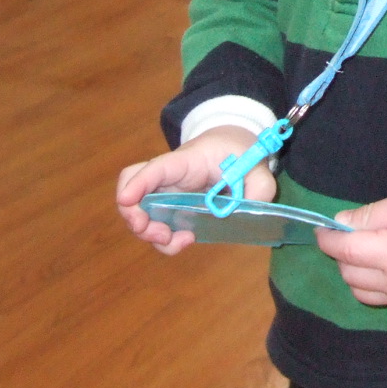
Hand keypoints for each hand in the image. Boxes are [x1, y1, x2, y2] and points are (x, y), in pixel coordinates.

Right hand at [115, 126, 276, 254]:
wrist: (232, 146)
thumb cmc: (238, 151)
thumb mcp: (256, 164)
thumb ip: (260, 186)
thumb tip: (251, 208)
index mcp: (186, 161)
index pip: (157, 168)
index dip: (138, 183)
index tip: (126, 200)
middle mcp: (168, 177)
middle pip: (131, 186)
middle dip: (132, 214)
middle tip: (156, 233)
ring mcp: (166, 192)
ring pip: (138, 209)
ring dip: (148, 233)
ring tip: (174, 241)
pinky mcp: (171, 207)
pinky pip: (156, 223)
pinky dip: (164, 239)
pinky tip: (185, 240)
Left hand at [315, 188, 386, 308]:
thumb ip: (369, 214)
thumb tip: (339, 223)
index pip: (346, 251)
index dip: (328, 240)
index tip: (322, 230)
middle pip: (348, 272)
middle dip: (341, 253)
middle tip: (347, 235)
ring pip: (358, 290)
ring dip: (352, 271)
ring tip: (362, 252)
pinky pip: (376, 299)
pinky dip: (366, 285)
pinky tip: (376, 268)